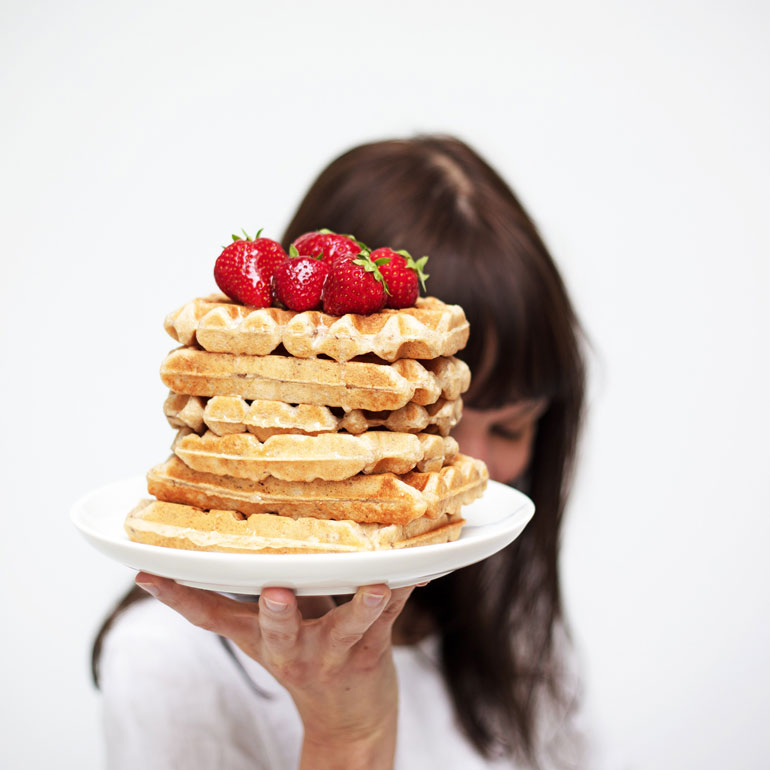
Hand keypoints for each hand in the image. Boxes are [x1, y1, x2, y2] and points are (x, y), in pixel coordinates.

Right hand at [135, 573, 414, 769]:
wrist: (349, 720)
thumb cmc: (308, 653)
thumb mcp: (272, 629)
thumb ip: (258, 586)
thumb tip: (227, 537)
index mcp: (260, 638)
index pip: (210, 616)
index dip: (178, 596)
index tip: (148, 570)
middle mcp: (291, 649)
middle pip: (277, 630)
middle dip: (275, 612)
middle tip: (274, 592)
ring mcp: (332, 654)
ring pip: (345, 628)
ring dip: (359, 607)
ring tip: (372, 588)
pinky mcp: (370, 653)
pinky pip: (389, 620)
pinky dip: (401, 596)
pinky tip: (414, 575)